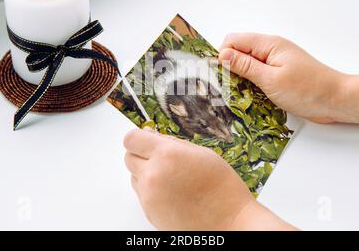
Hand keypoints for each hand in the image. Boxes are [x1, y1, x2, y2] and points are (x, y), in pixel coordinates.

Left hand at [123, 128, 295, 229]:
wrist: (230, 222)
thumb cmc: (222, 187)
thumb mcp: (201, 153)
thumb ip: (171, 143)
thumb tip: (151, 135)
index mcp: (166, 154)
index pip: (131, 139)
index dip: (139, 138)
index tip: (146, 139)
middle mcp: (153, 175)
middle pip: (128, 157)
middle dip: (141, 154)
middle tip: (162, 158)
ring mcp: (149, 196)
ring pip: (134, 176)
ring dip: (146, 172)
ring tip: (172, 178)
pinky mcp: (149, 212)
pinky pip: (141, 193)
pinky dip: (151, 189)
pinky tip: (172, 191)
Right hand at [219, 33, 346, 123]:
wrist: (337, 100)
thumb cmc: (308, 90)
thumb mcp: (271, 79)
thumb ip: (245, 66)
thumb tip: (222, 54)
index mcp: (269, 44)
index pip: (233, 40)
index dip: (222, 56)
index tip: (220, 75)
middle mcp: (271, 49)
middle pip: (239, 51)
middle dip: (230, 67)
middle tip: (230, 87)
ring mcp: (275, 61)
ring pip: (247, 63)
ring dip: (241, 77)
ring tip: (242, 93)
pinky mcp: (279, 73)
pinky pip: (257, 74)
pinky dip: (251, 83)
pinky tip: (252, 96)